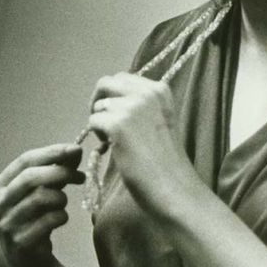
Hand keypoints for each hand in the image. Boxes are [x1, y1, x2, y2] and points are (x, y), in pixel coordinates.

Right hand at [0, 143, 82, 266]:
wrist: (30, 262)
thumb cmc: (36, 219)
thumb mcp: (42, 192)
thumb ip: (55, 171)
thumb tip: (75, 150)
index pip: (25, 161)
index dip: (51, 153)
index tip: (76, 149)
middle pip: (31, 177)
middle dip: (60, 172)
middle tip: (81, 176)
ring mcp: (6, 224)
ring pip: (41, 198)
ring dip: (60, 198)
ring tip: (63, 204)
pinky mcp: (20, 243)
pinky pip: (49, 221)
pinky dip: (61, 216)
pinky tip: (60, 219)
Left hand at [87, 73, 202, 212]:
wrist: (174, 187)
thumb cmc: (166, 160)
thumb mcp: (158, 120)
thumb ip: (140, 106)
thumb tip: (110, 101)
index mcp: (159, 90)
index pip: (123, 79)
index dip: (113, 95)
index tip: (114, 113)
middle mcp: (146, 93)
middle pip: (106, 83)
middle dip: (99, 101)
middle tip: (102, 123)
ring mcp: (132, 107)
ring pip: (98, 105)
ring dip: (100, 122)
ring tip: (112, 141)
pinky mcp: (118, 124)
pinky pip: (93, 121)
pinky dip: (97, 135)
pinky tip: (110, 148)